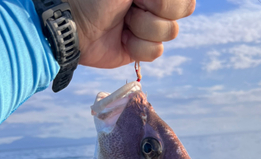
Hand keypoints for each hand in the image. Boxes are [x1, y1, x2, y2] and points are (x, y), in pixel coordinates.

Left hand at [67, 0, 194, 68]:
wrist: (73, 25)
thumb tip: (186, 2)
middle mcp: (153, 1)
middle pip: (184, 9)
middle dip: (157, 9)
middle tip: (132, 6)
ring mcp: (148, 25)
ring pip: (170, 32)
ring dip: (143, 28)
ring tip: (123, 22)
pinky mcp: (140, 48)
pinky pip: (156, 51)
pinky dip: (137, 46)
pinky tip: (122, 39)